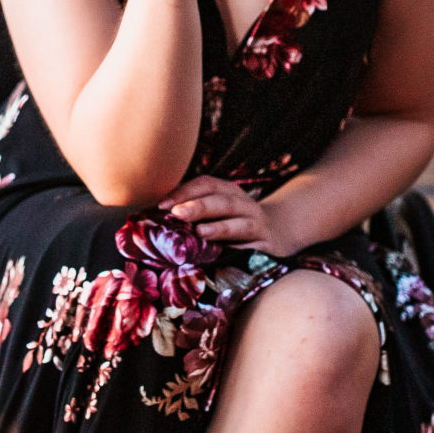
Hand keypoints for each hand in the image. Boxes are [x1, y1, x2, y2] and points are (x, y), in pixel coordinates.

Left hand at [161, 174, 291, 257]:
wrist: (278, 232)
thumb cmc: (236, 224)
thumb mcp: (219, 212)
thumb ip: (195, 212)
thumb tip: (155, 221)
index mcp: (228, 191)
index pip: (206, 184)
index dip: (184, 191)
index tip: (162, 205)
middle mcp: (243, 203)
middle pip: (220, 199)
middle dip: (198, 205)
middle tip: (176, 213)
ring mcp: (255, 222)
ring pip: (236, 219)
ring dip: (216, 224)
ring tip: (198, 231)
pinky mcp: (265, 242)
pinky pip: (249, 240)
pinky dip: (233, 242)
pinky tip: (218, 248)